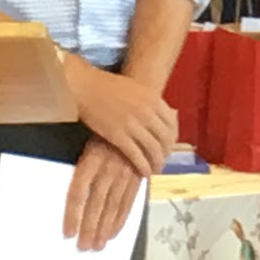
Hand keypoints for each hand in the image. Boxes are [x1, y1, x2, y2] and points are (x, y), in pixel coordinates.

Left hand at [64, 137, 144, 252]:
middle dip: (89, 227)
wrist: (137, 116)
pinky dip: (121, 219)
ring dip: (105, 227)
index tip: (68, 232)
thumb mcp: (89, 141)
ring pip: (113, 205)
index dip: (72, 215)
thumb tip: (72, 196)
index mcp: (92, 158)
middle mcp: (108, 167)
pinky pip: (128, 201)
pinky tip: (114, 231)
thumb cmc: (106, 131)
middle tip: (83, 246)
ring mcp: (125, 172)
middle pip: (95, 203)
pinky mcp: (137, 174)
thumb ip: (82, 167)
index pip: (78, 192)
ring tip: (98, 244)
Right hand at [65, 58, 175, 173]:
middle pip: (165, 139)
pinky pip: (136, 155)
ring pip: (153, 149)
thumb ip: (150, 103)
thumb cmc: (109, 86)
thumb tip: (162, 116)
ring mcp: (134, 125)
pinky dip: (142, 166)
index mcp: (154, 99)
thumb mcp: (137, 89)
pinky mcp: (119, 136)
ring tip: (154, 170)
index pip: (172, 124)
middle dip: (165, 153)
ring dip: (156, 163)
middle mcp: (148, 112)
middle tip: (162, 161)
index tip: (169, 147)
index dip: (172, 139)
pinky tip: (143, 172)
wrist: (88, 87)